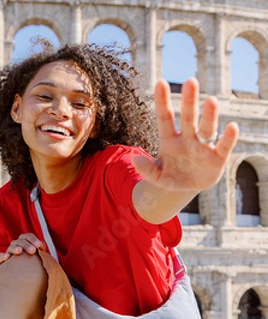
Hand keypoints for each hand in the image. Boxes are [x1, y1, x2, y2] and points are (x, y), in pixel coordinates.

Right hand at [0, 233, 45, 263]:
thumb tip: (41, 246)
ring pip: (11, 247)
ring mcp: (9, 251)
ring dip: (15, 248)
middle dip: (27, 245)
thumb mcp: (39, 256)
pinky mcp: (3, 259)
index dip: (33, 239)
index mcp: (26, 241)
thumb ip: (41, 250)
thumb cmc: (35, 263)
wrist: (26, 274)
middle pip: (20, 241)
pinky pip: (0, 256)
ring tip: (20, 251)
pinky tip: (7, 257)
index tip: (39, 246)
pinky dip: (3, 255)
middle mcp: (17, 244)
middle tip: (33, 251)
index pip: (28, 236)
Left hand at [132, 78, 238, 193]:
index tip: (160, 82)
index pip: (165, 118)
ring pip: (207, 128)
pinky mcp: (217, 158)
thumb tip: (135, 161)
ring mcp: (203, 147)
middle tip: (190, 81)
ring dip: (209, 115)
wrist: (188, 188)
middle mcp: (188, 138)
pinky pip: (223, 146)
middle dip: (190, 100)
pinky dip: (228, 138)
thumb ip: (147, 170)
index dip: (163, 101)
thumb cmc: (172, 177)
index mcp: (170, 140)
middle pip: (189, 117)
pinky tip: (232, 127)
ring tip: (211, 101)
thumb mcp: (158, 177)